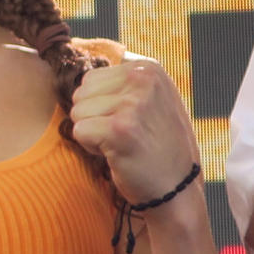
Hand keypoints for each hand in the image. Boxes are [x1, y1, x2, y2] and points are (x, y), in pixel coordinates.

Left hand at [69, 57, 200, 206]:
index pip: (91, 79)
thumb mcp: (151, 99)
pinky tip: (117, 153)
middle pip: (80, 93)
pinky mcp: (120, 128)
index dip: (101, 105)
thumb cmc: (156, 144)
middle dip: (94, 117)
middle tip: (124, 133)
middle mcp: (143, 79)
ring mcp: (133, 102)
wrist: (176, 185)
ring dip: (93, 132)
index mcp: (148, 68)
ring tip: (122, 142)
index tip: (130, 120)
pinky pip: (79, 131)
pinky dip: (91, 147)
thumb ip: (122, 83)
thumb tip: (83, 69)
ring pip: (77, 112)